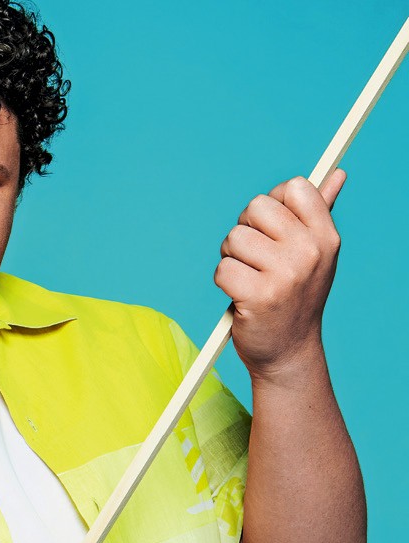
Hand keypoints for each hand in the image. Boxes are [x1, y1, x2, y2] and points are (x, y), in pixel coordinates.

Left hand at [214, 169, 344, 379]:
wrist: (288, 352)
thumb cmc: (296, 298)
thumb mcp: (316, 255)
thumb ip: (321, 212)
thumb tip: (337, 174)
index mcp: (326, 236)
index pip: (295, 186)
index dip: (274, 203)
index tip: (272, 229)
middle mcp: (309, 252)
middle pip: (256, 207)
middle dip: (245, 230)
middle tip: (254, 259)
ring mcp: (285, 275)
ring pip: (234, 238)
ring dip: (232, 258)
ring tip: (248, 278)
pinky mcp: (258, 296)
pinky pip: (222, 269)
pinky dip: (223, 282)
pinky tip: (240, 296)